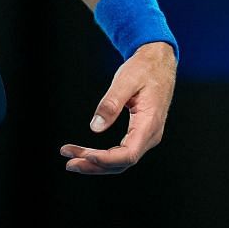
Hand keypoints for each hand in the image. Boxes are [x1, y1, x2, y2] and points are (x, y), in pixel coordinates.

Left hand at [60, 42, 175, 175]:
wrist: (159, 62)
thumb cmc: (144, 69)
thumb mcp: (126, 80)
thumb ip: (111, 104)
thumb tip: (96, 128)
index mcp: (150, 123)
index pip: (129, 154)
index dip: (106, 159)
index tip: (86, 155)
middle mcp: (151, 135)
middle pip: (123, 162)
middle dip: (95, 165)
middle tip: (69, 163)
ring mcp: (147, 136)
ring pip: (122, 161)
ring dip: (97, 164)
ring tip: (72, 161)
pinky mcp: (140, 134)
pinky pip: (122, 153)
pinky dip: (104, 156)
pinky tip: (88, 154)